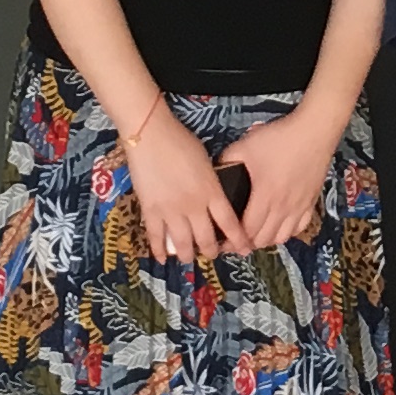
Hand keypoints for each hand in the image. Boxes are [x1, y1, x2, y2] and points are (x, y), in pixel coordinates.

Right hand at [122, 110, 245, 262]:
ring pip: (182, 242)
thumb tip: (212, 192)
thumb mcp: (206, 162)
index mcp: (211, 191)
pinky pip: (156, 236)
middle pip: (206, 238)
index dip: (238, 239)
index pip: (229, 223)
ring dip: (187, 254)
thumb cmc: (181, 142)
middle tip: (214, 255)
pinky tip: (162, 259)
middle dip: (212, 251)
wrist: (151, 136)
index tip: (244, 250)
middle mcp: (193, 206)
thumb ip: (211, 182)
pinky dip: (159, 250)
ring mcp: (171, 210)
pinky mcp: (150, 210)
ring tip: (189, 259)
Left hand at [221, 106, 343, 249]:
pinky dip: (287, 232)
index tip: (224, 241)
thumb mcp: (246, 145)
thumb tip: (215, 171)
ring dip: (267, 239)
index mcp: (264, 195)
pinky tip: (280, 226)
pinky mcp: (311, 202)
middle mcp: (282, 207)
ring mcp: (299, 206)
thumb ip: (227, 160)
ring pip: (281, 237)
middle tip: (237, 238)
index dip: (234, 240)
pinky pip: (299, 228)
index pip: (246, 230)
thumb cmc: (280, 138)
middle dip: (247, 243)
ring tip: (257, 234)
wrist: (314, 131)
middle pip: (263, 239)